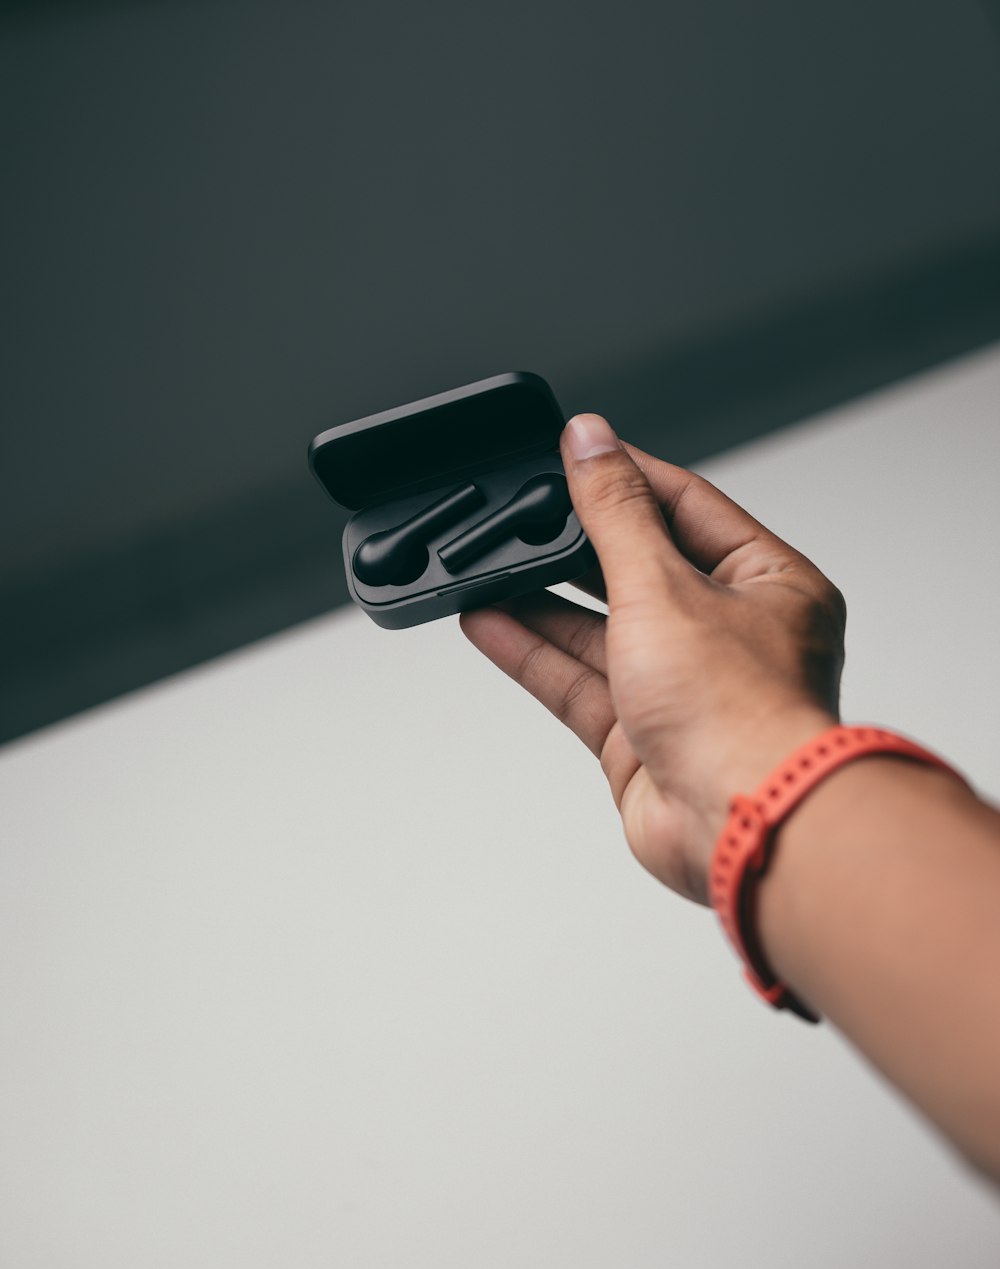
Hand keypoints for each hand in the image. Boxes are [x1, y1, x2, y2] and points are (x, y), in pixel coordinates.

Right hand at [459, 414, 845, 903]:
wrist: (740, 828)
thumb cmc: (740, 714)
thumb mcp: (664, 585)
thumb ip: (615, 512)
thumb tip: (591, 441)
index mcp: (770, 585)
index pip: (688, 506)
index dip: (626, 476)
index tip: (575, 450)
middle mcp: (731, 635)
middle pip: (640, 568)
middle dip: (576, 544)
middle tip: (524, 509)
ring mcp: (685, 689)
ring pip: (600, 629)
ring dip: (541, 601)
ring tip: (487, 566)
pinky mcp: (641, 737)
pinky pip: (577, 681)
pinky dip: (532, 652)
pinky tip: (488, 622)